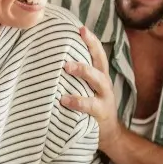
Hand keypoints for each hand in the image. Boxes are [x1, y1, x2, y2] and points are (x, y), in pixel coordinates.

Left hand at [61, 26, 123, 155]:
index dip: (91, 41)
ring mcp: (104, 99)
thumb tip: (54, 61)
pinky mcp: (101, 115)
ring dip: (83, 72)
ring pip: (98, 82)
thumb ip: (77, 78)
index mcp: (100, 76)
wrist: (109, 135)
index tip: (81, 28)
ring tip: (67, 67)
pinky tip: (64, 100)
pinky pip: (90, 107)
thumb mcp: (88, 90)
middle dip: (89, 50)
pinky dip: (77, 102)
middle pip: (99, 64)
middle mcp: (104, 85)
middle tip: (71, 40)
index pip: (98, 54)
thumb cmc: (92, 108)